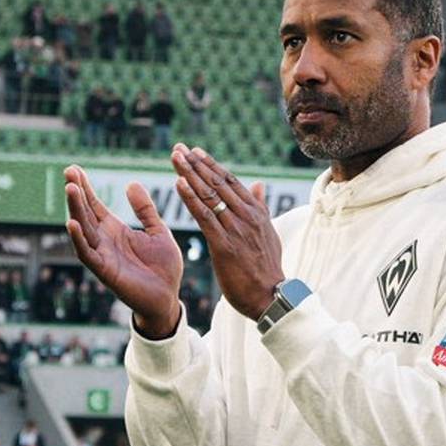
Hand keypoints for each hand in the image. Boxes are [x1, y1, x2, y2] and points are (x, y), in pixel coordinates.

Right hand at [62, 165, 182, 337]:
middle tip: (68, 172)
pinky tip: (72, 223)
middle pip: (85, 212)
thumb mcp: (158, 231)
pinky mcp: (105, 271)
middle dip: (76, 193)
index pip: (95, 204)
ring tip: (70, 188)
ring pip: (83, 229)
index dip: (85, 187)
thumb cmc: (163, 268)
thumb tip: (131, 184)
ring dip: (75, 209)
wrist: (168, 298)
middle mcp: (104, 241)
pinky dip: (79, 239)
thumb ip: (145, 210)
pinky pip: (87, 254)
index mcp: (115, 230)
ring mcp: (102, 255)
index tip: (74, 169)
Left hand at [171, 144, 282, 318]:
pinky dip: (191, 198)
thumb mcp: (268, 232)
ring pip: (209, 195)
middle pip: (217, 183)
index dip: (211, 165)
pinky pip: (205, 216)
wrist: (270, 296)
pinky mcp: (224, 245)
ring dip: (190, 174)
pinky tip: (179, 184)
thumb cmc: (266, 268)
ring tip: (175, 158)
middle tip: (178, 148)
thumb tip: (258, 184)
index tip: (195, 151)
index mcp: (256, 212)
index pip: (230, 181)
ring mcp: (236, 229)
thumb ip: (260, 207)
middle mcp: (247, 216)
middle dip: (196, 164)